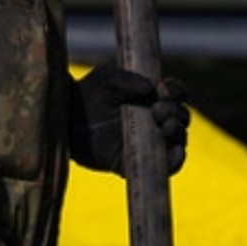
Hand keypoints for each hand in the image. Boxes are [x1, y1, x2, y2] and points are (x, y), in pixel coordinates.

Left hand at [70, 65, 187, 176]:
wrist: (65, 120)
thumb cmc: (88, 94)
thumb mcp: (107, 78)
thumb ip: (128, 80)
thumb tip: (151, 88)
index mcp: (151, 97)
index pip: (175, 94)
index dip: (176, 91)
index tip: (165, 90)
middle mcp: (153, 120)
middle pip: (181, 117)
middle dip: (176, 112)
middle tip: (157, 110)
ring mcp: (146, 142)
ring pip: (177, 140)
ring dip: (177, 133)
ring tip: (165, 127)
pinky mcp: (135, 163)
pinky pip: (163, 167)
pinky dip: (174, 162)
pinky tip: (175, 153)